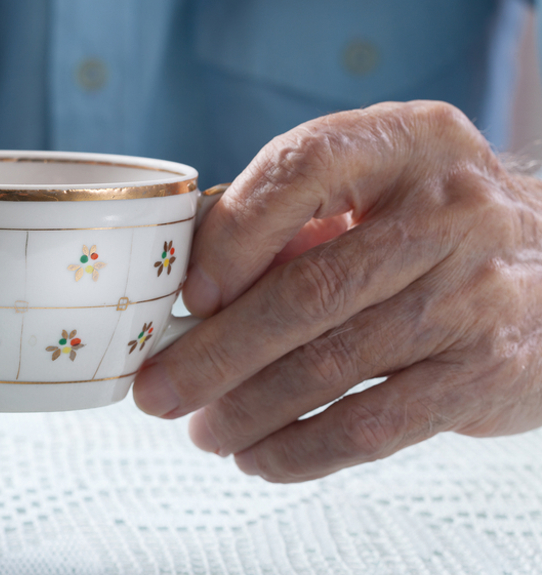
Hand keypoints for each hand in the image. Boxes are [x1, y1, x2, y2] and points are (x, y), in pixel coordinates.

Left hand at [133, 100, 541, 481]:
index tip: (189, 294)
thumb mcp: (375, 188)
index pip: (304, 170)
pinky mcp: (486, 372)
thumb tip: (191, 282)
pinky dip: (303, 450)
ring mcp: (475, 294)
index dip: (232, 235)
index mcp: (408, 143)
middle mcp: (450, 212)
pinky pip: (374, 425)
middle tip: (157, 391)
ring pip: (332, 366)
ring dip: (248, 410)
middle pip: (308, 290)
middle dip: (217, 352)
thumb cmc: (433, 226)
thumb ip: (290, 218)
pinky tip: (260, 456)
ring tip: (203, 430)